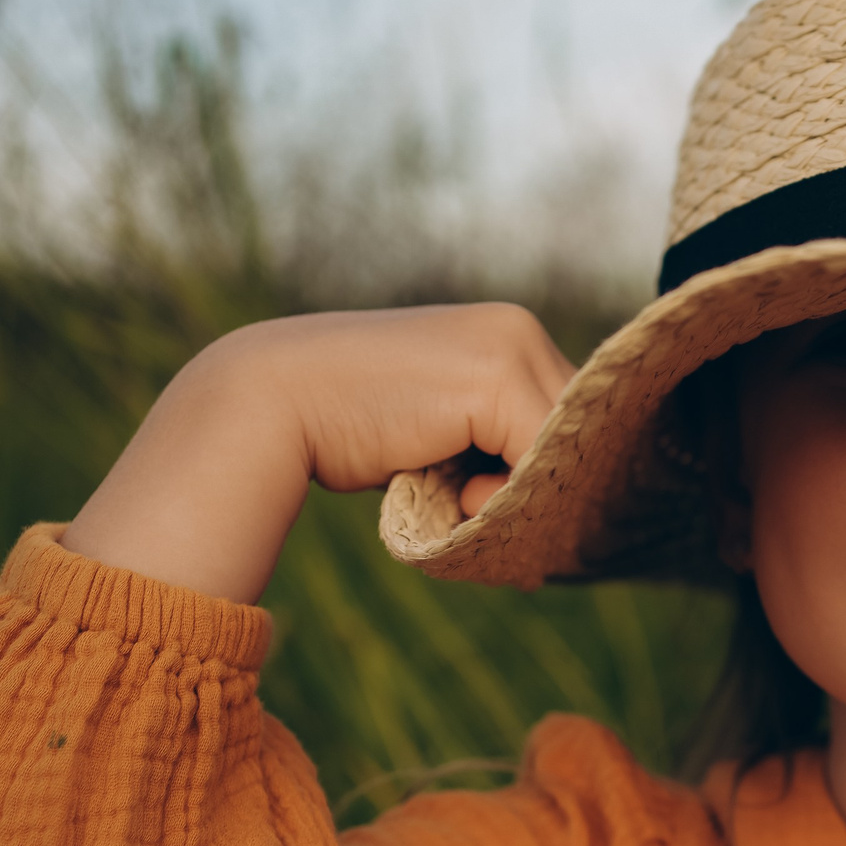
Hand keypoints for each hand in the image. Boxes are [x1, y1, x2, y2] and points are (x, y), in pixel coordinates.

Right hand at [64, 304, 574, 602]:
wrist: (267, 403)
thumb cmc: (348, 432)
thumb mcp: (438, 432)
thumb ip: (494, 445)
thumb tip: (560, 499)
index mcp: (506, 334)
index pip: (568, 418)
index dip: (548, 474)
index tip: (510, 513)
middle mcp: (517, 328)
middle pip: (578, 435)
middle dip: (546, 486)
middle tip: (485, 517)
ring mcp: (510, 346)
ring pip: (566, 452)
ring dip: (522, 494)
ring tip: (459, 499)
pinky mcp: (496, 377)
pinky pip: (539, 460)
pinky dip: (504, 495)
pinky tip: (455, 494)